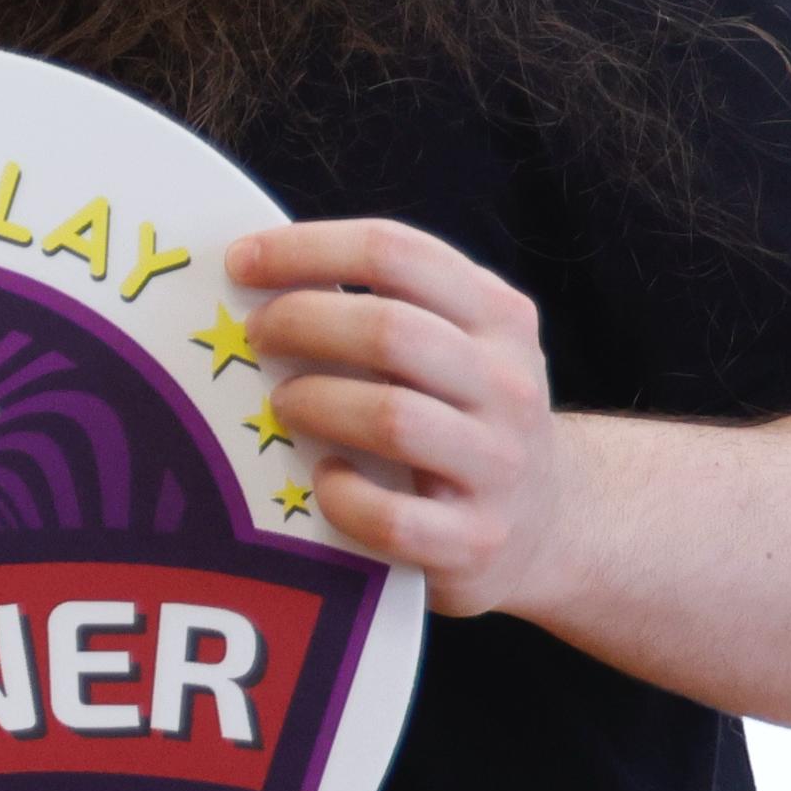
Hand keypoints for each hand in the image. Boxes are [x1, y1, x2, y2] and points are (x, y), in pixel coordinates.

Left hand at [224, 219, 574, 617]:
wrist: (549, 524)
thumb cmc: (464, 417)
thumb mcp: (457, 345)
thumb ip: (388, 306)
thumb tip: (260, 272)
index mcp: (499, 317)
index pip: (398, 253)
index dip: (308, 249)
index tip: (242, 261)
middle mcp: (508, 385)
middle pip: (389, 330)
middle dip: (300, 322)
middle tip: (256, 335)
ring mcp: (498, 466)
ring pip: (391, 417)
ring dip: (315, 402)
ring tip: (283, 403)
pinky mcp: (476, 541)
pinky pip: (391, 517)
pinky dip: (342, 495)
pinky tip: (325, 479)